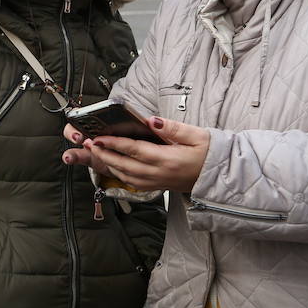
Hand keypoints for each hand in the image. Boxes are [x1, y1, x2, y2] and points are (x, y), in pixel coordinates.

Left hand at [62, 116, 209, 191]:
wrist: (220, 177)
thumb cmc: (210, 153)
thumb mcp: (196, 135)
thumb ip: (172, 128)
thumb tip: (150, 121)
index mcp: (167, 160)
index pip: (133, 151)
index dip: (113, 144)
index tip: (97, 137)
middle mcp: (159, 174)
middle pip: (123, 166)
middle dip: (103, 155)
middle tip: (87, 143)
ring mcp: (157, 182)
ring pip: (125, 176)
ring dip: (107, 165)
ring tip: (94, 152)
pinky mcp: (157, 186)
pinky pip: (132, 182)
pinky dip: (118, 173)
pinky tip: (111, 165)